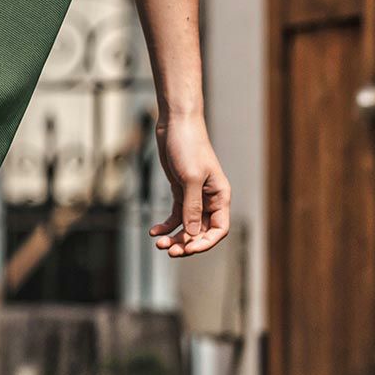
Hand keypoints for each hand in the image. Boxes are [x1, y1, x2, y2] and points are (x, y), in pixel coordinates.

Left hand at [150, 113, 231, 256]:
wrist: (175, 124)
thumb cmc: (188, 146)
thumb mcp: (190, 178)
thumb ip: (192, 207)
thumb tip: (193, 234)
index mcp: (220, 196)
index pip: (219, 229)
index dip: (206, 243)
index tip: (188, 249)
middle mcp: (210, 199)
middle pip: (202, 232)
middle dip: (187, 243)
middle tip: (169, 250)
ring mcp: (194, 196)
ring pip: (187, 226)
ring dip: (175, 237)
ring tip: (159, 243)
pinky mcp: (180, 191)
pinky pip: (175, 216)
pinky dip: (166, 225)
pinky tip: (153, 231)